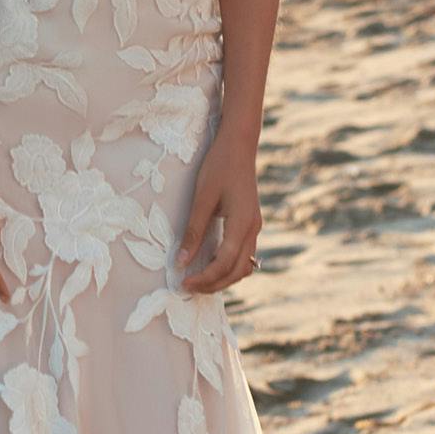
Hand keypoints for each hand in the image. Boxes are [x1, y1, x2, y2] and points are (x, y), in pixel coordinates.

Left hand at [176, 138, 261, 293]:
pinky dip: (229, 266)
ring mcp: (254, 227)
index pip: (224, 263)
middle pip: (238, 271)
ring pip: (244, 265)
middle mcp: (253, 229)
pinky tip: (210, 265)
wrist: (239, 145)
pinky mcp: (250, 223)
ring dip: (223, 278)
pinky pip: (243, 254)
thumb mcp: (202, 197)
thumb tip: (180, 261)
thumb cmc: (219, 166)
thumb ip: (193, 231)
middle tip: (189, 288)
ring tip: (199, 281)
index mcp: (242, 224)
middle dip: (214, 284)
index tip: (183, 284)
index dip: (204, 278)